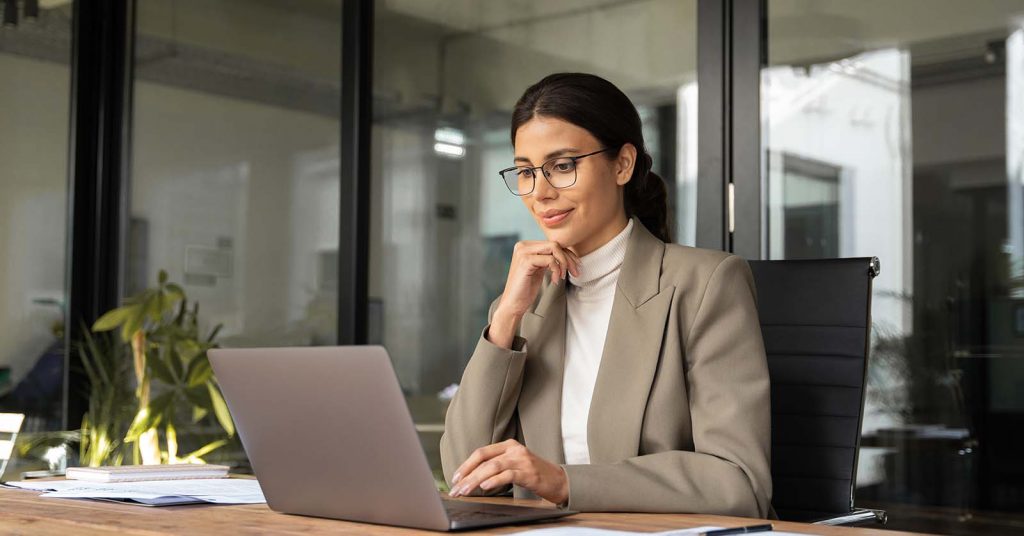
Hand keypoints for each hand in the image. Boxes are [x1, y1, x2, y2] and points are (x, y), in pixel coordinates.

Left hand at [448, 439, 568, 505]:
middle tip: (455, 489)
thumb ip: (497, 467)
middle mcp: (514, 449)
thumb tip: (472, 479)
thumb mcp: (515, 465)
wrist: (560, 481)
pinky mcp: (529, 472)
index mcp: (509, 445)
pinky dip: (494, 481)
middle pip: (484, 459)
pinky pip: (507, 475)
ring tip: (465, 490)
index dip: (466, 465)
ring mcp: (522, 460)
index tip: (455, 478)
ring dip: (475, 480)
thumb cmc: (535, 475)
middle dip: (466, 475)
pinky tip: (484, 487)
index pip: (481, 452)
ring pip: (492, 467)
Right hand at [488, 241, 580, 347]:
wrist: (513, 304)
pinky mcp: (525, 261)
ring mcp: (523, 252)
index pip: (553, 243)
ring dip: (564, 263)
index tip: (576, 267)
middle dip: (569, 258)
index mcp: (526, 246)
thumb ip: (548, 258)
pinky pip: (550, 260)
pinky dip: (556, 270)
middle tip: (575, 273)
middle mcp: (523, 245)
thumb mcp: (540, 269)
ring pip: (554, 248)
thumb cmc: (526, 289)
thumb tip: (569, 253)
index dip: (568, 254)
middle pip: (555, 244)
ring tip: (562, 277)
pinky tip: (555, 281)